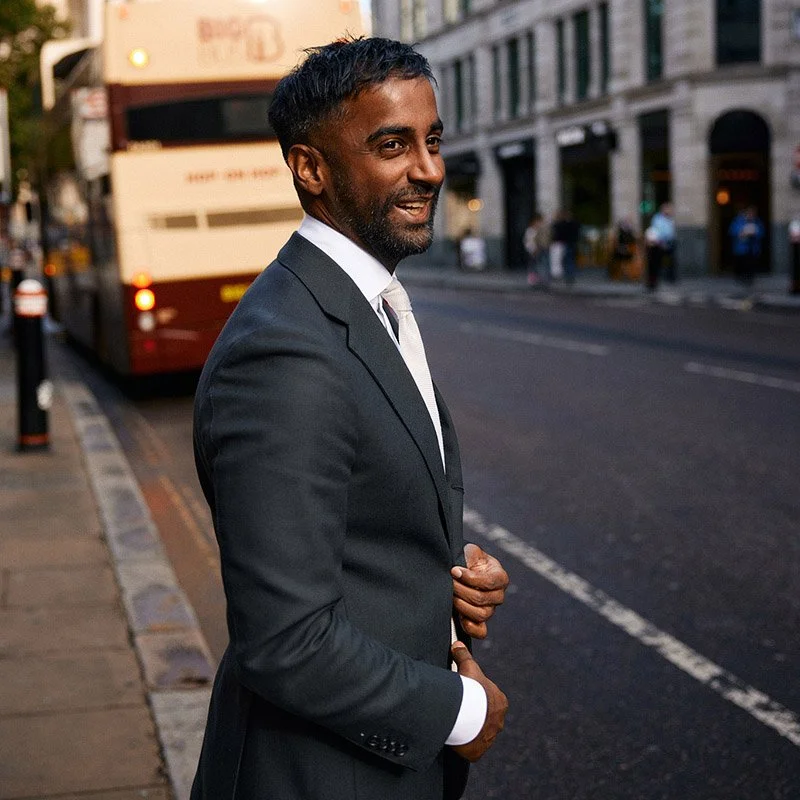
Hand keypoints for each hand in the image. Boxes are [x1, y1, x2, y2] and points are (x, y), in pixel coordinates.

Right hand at [449, 642, 507, 761]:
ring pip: (480, 734)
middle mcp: (498, 721)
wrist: (467, 712)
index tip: (467, 697)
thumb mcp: (468, 666)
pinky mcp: (479, 751)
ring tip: (457, 724)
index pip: (490, 700)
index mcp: (500, 702)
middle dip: (476, 717)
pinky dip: (466, 746)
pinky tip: (457, 739)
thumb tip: (457, 644)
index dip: (478, 698)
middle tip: (461, 712)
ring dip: (471, 731)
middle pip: (486, 719)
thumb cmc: (471, 689)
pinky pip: (473, 749)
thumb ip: (463, 655)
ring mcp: (490, 737)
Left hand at [451, 544, 508, 638]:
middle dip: (461, 590)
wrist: (459, 570)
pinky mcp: (480, 621)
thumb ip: (470, 554)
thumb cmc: (467, 559)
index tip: (454, 571)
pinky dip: (471, 627)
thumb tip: (462, 565)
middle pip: (482, 599)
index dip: (471, 578)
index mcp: (500, 577)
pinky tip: (460, 618)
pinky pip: (480, 631)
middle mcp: (498, 595)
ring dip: (462, 605)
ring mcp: (490, 609)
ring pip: (480, 614)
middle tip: (449, 583)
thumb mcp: (471, 551)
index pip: (490, 582)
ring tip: (451, 595)